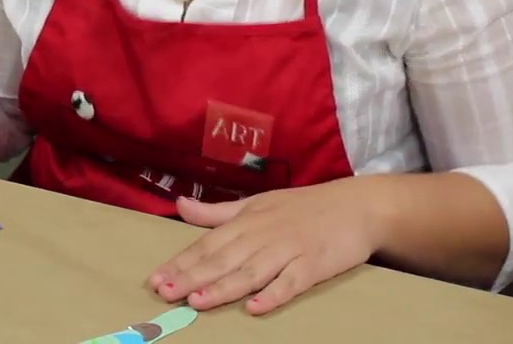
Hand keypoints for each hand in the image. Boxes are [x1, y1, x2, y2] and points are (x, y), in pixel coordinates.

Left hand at [148, 177, 382, 314]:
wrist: (356, 206)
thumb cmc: (302, 207)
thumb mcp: (256, 203)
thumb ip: (216, 211)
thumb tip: (179, 205)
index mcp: (247, 220)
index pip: (208, 244)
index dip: (181, 261)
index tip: (156, 277)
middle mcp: (263, 234)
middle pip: (223, 259)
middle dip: (192, 276)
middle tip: (165, 292)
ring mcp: (289, 250)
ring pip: (251, 272)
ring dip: (224, 287)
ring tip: (197, 301)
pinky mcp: (314, 265)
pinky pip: (291, 283)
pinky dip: (274, 295)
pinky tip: (255, 308)